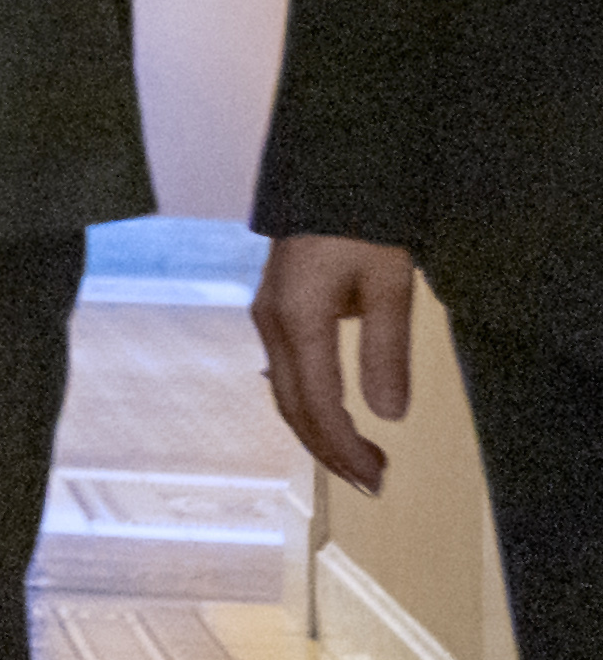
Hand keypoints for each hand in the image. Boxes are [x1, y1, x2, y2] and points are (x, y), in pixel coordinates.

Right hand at [255, 230, 418, 492]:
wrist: (332, 177)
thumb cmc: (365, 225)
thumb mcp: (390, 286)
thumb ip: (387, 352)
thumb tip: (389, 416)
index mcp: (298, 320)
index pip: (319, 404)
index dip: (346, 448)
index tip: (378, 477)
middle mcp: (272, 324)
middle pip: (294, 408)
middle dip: (331, 451)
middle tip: (374, 482)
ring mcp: (267, 318)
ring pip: (285, 394)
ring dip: (320, 432)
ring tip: (360, 457)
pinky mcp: (274, 312)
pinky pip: (284, 373)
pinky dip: (308, 405)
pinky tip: (330, 418)